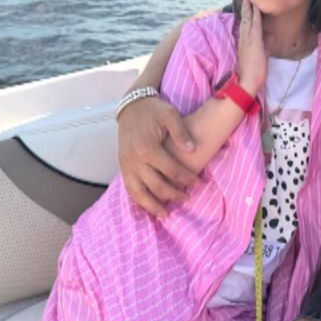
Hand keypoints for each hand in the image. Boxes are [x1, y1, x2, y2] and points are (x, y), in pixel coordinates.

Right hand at [118, 96, 198, 216]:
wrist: (131, 106)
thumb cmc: (153, 109)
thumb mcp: (170, 114)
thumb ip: (181, 133)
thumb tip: (192, 150)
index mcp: (148, 148)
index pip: (171, 170)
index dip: (186, 179)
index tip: (198, 182)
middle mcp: (135, 160)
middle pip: (156, 186)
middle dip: (173, 195)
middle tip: (186, 198)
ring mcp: (127, 165)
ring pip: (139, 193)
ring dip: (153, 206)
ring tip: (166, 214)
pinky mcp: (122, 166)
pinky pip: (129, 188)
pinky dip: (139, 200)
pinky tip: (149, 206)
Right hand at [237, 0, 268, 95]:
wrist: (248, 82)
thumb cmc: (254, 72)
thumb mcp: (260, 55)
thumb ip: (264, 45)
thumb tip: (269, 36)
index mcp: (244, 44)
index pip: (244, 27)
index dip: (245, 16)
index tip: (246, 7)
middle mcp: (244, 40)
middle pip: (243, 21)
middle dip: (245, 9)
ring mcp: (248, 41)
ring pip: (247, 21)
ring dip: (248, 9)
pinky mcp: (254, 42)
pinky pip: (255, 26)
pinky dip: (255, 16)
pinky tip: (256, 9)